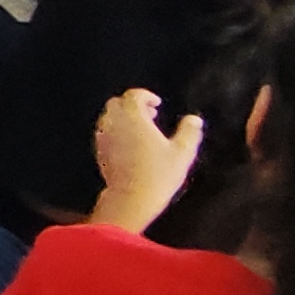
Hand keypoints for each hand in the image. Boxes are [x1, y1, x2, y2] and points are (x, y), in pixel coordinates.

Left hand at [92, 89, 203, 221]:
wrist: (130, 199)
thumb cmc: (158, 175)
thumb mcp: (182, 153)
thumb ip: (189, 133)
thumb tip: (194, 119)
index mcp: (133, 117)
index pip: (133, 95)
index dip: (145, 96)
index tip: (157, 104)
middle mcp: (114, 123)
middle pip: (117, 103)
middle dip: (133, 105)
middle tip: (150, 115)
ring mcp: (104, 137)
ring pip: (109, 117)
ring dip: (124, 118)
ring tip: (141, 131)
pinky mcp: (99, 151)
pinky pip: (105, 133)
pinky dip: (116, 131)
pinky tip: (129, 145)